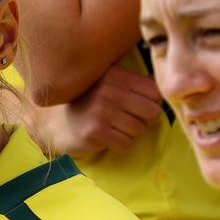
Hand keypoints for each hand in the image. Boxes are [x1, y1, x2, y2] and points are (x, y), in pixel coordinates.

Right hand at [44, 65, 163, 154]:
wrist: (57, 123)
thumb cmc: (90, 103)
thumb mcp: (111, 84)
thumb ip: (135, 82)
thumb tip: (162, 83)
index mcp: (116, 75)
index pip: (155, 91)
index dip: (152, 103)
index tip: (139, 107)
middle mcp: (110, 90)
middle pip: (152, 112)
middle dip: (145, 121)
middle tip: (129, 120)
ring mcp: (102, 111)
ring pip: (140, 130)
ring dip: (131, 133)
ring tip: (115, 127)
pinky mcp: (96, 131)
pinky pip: (126, 143)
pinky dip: (119, 144)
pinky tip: (107, 136)